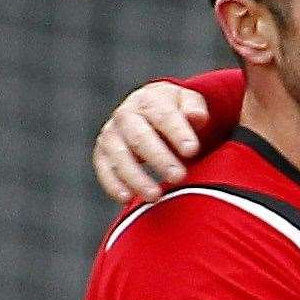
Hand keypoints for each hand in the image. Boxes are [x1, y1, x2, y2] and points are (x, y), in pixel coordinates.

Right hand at [93, 81, 208, 203]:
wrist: (149, 110)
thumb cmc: (175, 110)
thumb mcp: (188, 102)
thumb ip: (194, 108)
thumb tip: (197, 116)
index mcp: (149, 100)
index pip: (163, 115)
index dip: (177, 132)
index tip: (192, 150)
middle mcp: (126, 115)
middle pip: (139, 137)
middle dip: (159, 158)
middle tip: (178, 176)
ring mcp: (111, 134)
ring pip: (120, 156)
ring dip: (136, 177)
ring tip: (155, 195)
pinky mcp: (102, 153)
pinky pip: (104, 169)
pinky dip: (113, 184)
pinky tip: (127, 199)